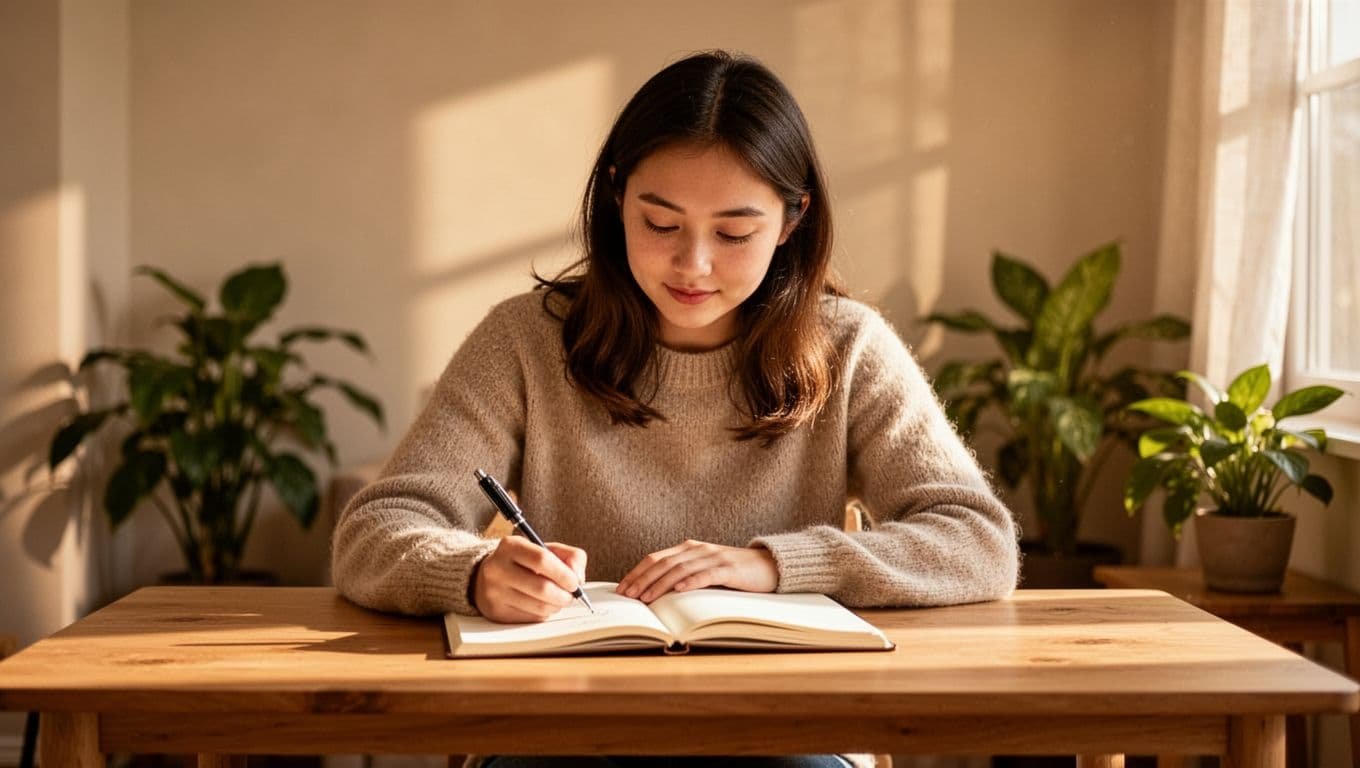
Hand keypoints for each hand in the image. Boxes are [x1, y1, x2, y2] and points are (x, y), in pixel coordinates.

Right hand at [472, 536, 587, 622]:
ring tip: (556, 599)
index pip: (542, 560)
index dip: (564, 574)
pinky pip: (531, 619)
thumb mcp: (545, 549)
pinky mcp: (496, 612)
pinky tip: (541, 605)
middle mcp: (498, 569)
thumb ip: (570, 556)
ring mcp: (494, 592)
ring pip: (539, 607)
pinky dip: (543, 614)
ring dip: (556, 606)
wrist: (486, 576)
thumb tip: (578, 578)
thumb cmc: (523, 562)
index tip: (575, 582)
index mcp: (511, 546)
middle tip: (571, 595)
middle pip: (542, 588)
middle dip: (564, 595)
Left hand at [616, 540, 777, 602]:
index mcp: (688, 549)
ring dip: (660, 584)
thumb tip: (652, 594)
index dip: (636, 573)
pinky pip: (705, 574)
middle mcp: (697, 549)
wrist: (767, 565)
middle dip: (641, 580)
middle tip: (627, 596)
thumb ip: (682, 576)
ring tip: (646, 598)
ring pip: (679, 569)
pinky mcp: (728, 568)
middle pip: (662, 563)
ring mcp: (712, 557)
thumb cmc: (732, 572)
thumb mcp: (703, 570)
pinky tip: (679, 590)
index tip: (621, 589)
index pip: (655, 559)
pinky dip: (690, 581)